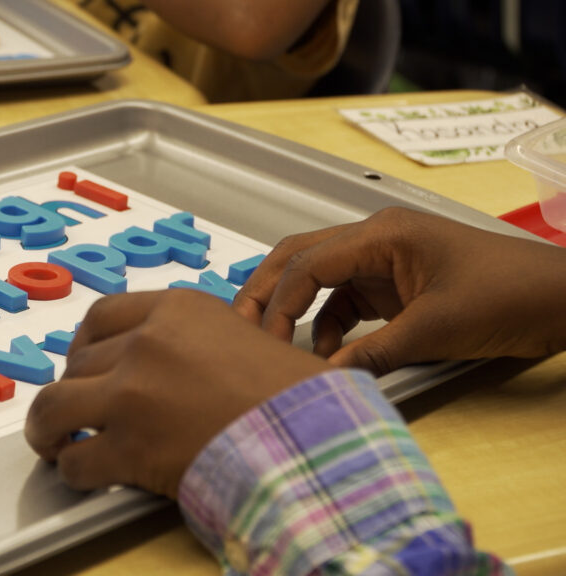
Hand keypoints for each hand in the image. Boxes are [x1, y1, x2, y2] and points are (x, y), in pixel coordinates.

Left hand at [24, 289, 329, 497]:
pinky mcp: (129, 447)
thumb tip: (162, 363)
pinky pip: (76, 459)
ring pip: (56, 405)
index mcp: (177, 310)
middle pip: (78, 363)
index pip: (102, 317)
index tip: (81, 361)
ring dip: (49, 427)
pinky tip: (84, 472)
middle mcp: (147, 345)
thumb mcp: (243, 338)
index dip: (83, 345)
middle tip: (76, 409)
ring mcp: (132, 394)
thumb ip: (192, 341)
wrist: (318, 441)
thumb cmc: (297, 399)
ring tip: (54, 440)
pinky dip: (73, 470)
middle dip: (75, 389)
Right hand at [233, 207, 565, 373]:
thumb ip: (373, 353)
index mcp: (384, 233)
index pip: (308, 260)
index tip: (262, 335)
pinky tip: (325, 353)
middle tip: (238, 322)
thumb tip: (325, 377)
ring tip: (274, 344)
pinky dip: (328, 327)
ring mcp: (384, 261)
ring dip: (296, 311)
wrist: (562, 300)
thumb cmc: (512, 294)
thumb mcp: (436, 329)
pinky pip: (345, 302)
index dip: (278, 298)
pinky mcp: (394, 285)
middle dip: (268, 289)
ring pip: (319, 280)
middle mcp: (377, 239)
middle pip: (301, 257)